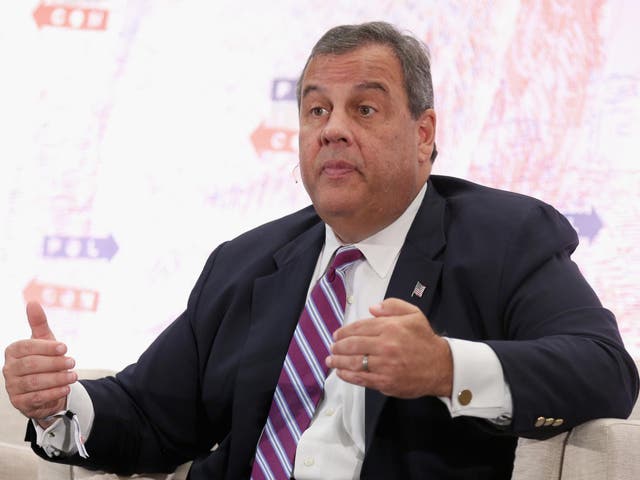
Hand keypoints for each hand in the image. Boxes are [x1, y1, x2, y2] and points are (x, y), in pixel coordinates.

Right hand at [3, 302, 76, 425]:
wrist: (47, 387)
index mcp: (13, 351)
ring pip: (34, 382)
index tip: (64, 347)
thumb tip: (32, 302)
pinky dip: (53, 393)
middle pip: (30, 365)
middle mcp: (9, 369)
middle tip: (73, 362)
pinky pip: (36, 398)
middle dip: (54, 363)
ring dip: (56, 379)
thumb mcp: (45, 341)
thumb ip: (39, 323)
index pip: (26, 347)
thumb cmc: (46, 359)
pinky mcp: (19, 402)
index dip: (46, 347)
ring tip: (73, 376)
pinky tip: (66, 388)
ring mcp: (12, 387)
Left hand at [326, 297, 452, 397]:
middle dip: (338, 346)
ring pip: (353, 362)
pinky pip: (361, 378)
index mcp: (390, 328)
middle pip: (352, 345)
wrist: (441, 366)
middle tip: (332, 346)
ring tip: (331, 359)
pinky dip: (347, 375)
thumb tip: (372, 309)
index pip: (359, 328)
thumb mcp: (413, 314)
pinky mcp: (385, 382)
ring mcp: (384, 366)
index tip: (337, 334)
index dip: (344, 331)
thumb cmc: (425, 340)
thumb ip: (392, 306)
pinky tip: (340, 372)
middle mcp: (385, 346)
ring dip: (338, 361)